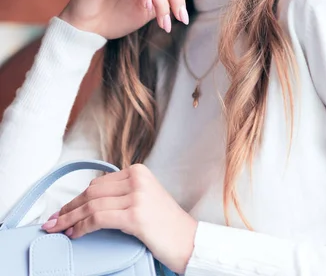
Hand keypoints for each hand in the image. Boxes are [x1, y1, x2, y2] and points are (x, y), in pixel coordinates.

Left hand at [42, 164, 197, 274]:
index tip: (63, 210)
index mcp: (138, 171)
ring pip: (92, 205)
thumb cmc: (166, 225)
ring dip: (70, 218)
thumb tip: (90, 201)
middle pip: (92, 192)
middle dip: (69, 207)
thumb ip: (122, 193)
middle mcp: (137, 179)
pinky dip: (82, 227)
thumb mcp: (145, 198)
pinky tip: (74, 234)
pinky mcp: (135, 215)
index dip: (77, 198)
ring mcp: (137, 195)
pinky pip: (99, 218)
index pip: (98, 183)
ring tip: (57, 229)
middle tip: (52, 221)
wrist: (189, 240)